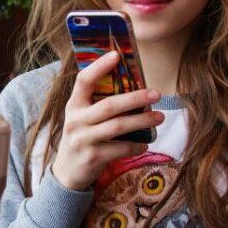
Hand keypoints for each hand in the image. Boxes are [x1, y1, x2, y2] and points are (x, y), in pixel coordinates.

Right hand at [51, 51, 163, 190]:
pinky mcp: (93, 158)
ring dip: (142, 121)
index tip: (117, 55)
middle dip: (135, 98)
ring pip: (118, 126)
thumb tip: (133, 87)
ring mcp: (83, 140)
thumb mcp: (82, 117)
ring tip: (159, 117)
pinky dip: (136, 146)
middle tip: (156, 93)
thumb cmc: (82, 137)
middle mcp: (76, 121)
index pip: (83, 81)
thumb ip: (98, 103)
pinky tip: (145, 143)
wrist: (67, 172)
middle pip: (109, 105)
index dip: (99, 67)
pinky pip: (120, 149)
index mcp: (73, 105)